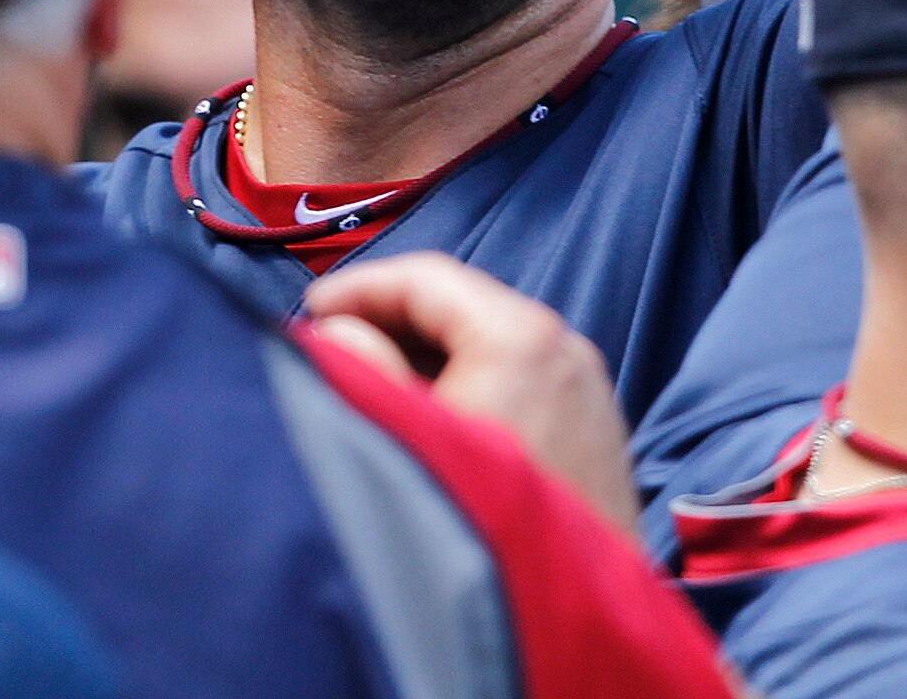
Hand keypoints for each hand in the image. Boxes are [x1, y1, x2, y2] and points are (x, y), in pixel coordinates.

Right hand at [306, 253, 641, 534]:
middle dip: (391, 322)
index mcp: (520, 337)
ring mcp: (587, 390)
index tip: (312, 311)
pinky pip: (520, 380)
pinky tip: (430, 420)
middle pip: (461, 306)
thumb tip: (341, 333)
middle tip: (333, 350)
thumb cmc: (486, 534)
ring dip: (427, 356)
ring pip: (490, 344)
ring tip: (372, 387)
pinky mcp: (595, 432)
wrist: (570, 628)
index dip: (359, 287)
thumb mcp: (404, 438)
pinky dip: (469, 382)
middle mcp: (565, 349)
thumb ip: (364, 370)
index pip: (426, 278)